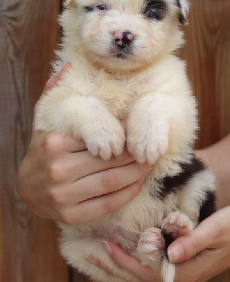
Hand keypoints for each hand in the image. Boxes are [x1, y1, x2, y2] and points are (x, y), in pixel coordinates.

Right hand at [17, 65, 150, 223]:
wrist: (27, 187)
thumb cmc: (44, 148)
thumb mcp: (45, 118)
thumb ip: (56, 92)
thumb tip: (69, 66)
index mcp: (54, 142)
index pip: (100, 135)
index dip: (125, 133)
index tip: (137, 129)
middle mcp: (57, 169)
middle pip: (110, 160)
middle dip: (135, 154)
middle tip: (149, 147)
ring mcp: (63, 195)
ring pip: (113, 182)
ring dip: (137, 173)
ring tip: (148, 163)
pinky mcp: (70, 215)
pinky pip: (108, 203)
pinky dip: (128, 192)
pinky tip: (137, 182)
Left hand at [87, 206, 229, 281]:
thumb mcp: (217, 229)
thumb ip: (194, 241)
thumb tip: (170, 253)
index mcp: (185, 270)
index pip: (146, 270)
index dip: (123, 260)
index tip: (104, 245)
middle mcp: (179, 275)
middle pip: (139, 275)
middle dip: (114, 264)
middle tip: (89, 251)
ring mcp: (180, 271)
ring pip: (143, 273)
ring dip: (121, 264)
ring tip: (99, 253)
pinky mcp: (181, 263)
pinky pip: (151, 266)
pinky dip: (134, 260)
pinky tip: (124, 252)